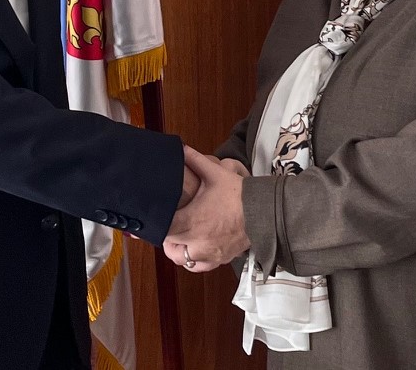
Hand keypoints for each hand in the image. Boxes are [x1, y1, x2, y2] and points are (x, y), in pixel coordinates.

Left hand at [163, 147, 247, 271]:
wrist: (263, 211)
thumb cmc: (239, 194)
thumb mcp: (215, 173)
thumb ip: (195, 160)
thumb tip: (180, 148)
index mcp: (192, 222)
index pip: (162, 231)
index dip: (155, 226)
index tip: (153, 220)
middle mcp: (197, 242)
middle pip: (169, 247)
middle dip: (166, 237)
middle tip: (167, 225)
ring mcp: (208, 254)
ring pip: (182, 260)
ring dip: (179, 250)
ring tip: (179, 238)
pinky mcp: (219, 259)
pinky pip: (199, 266)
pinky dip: (194, 260)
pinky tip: (195, 248)